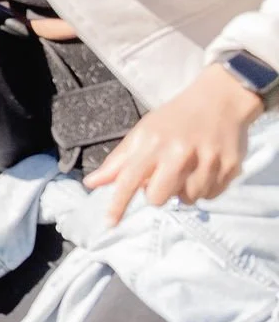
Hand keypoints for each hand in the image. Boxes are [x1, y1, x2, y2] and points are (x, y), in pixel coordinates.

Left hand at [87, 65, 267, 222]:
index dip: (118, 203)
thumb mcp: (144, 132)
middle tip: (166, 176)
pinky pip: (211, 196)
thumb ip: (119, 161)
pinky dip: (205, 188)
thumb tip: (91, 183)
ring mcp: (207, 161)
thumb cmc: (176, 118)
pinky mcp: (230, 168)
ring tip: (189, 169)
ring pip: (187, 200)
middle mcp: (179, 153)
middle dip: (157, 193)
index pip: (128, 178)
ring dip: (185, 190)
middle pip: (158, 197)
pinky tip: (205, 169)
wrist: (221, 98)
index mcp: (153, 142)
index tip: (109, 223)